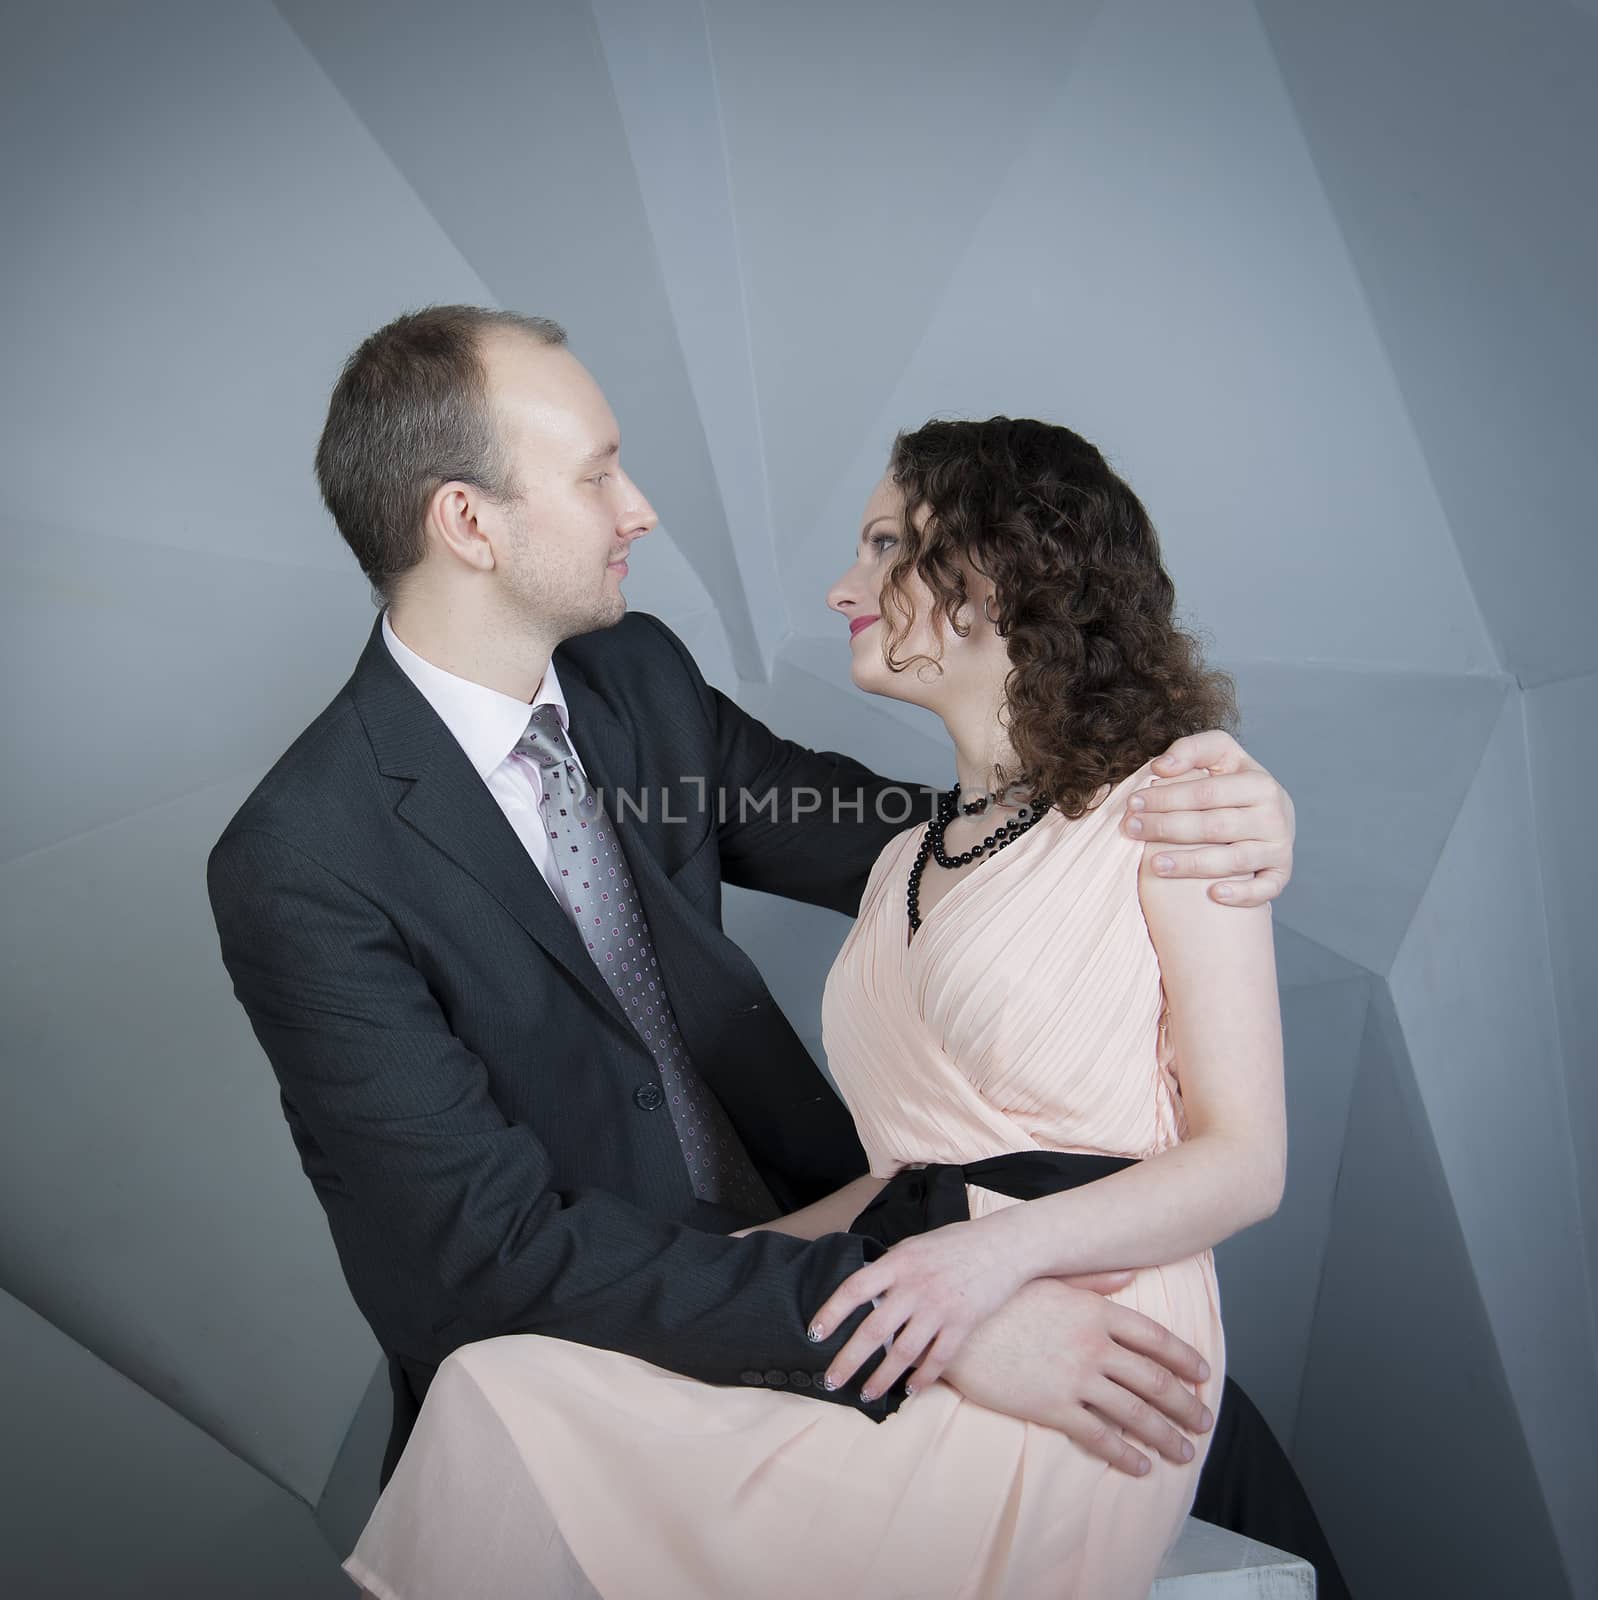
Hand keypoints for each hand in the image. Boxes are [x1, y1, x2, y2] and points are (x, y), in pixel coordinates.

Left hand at [807, 1218, 1028, 1401]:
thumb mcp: (916, 1245)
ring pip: (903, 1352)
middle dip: (848, 1359)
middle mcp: (916, 1285)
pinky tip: (910, 1389)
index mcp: (899, 1261)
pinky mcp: (963, 1323)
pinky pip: (937, 1359)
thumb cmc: (956, 1243)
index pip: (856, 1288)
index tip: (814, 1334)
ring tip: (866, 1394)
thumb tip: (865, 1291)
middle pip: (874, 1328)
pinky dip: (922, 1378)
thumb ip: (891, 1268)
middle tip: (831, 1380)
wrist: (1003, 1245)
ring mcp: (940, 1306)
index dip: (832, 1312)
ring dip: (881, 1378)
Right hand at [943, 1278, 1212, 1475]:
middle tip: (1205, 1422)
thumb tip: (1128, 1274)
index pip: (1155, 1338)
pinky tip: (1140, 1466)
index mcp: (1096, 1311)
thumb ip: (1091, 1281)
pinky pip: (1100, 1437)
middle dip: (1185, 1405)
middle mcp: (1094, 1345)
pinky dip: (1125, 1455)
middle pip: (1155, 1380)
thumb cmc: (1000, 1299)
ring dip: (1165, 1436)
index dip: (1184, 1359)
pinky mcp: (1053, 1407)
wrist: (956, 1327)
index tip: (1203, 1374)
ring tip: (1183, 1452)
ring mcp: (1075, 1378)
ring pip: (1135, 1414)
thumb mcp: (1048, 1280)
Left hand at [1124, 731, 1293, 906]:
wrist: (1269, 814)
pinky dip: (1243, 894)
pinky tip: (1213, 894)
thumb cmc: (1232, 785)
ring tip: (1154, 864)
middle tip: (1131, 829)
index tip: (1133, 802)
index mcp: (1260, 783)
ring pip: (1233, 860)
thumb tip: (1160, 768)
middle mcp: (1274, 816)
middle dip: (1167, 828)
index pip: (1206, 793)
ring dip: (1192, 864)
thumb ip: (1190, 751)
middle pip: (1214, 826)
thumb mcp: (1219, 757)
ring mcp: (1278, 847)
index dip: (1166, 798)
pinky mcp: (1281, 873)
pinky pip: (1265, 889)